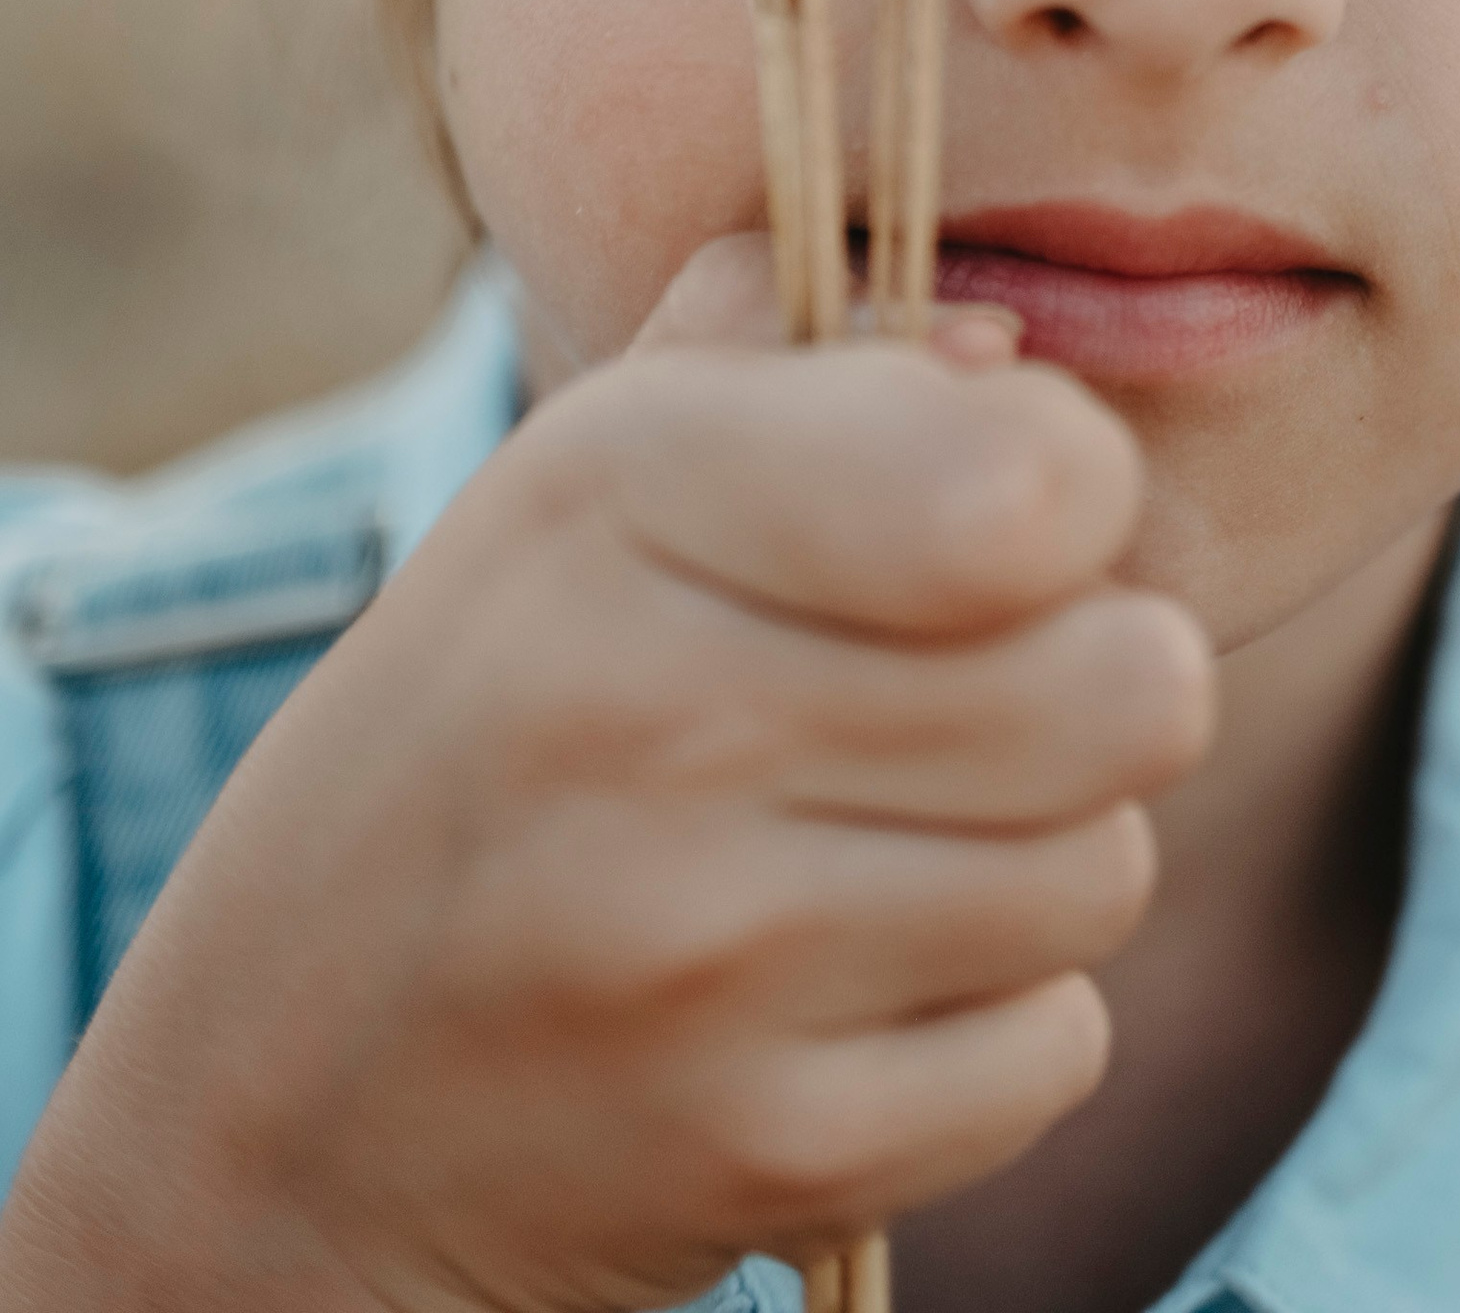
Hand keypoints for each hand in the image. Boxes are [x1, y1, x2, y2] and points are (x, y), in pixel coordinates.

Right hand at [0, 244, 1214, 1312]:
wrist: (285, 1107)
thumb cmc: (502, 726)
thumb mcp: (583, 481)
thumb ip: (791, 350)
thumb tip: (1010, 348)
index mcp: (621, 494)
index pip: (1027, 486)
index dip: (1078, 485)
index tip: (1006, 521)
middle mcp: (660, 714)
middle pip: (1132, 684)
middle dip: (1092, 679)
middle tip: (976, 699)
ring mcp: (705, 956)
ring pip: (1109, 866)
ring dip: (1046, 855)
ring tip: (892, 844)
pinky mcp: (762, 1153)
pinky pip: (1055, 1052)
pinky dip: (995, 1029)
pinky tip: (855, 993)